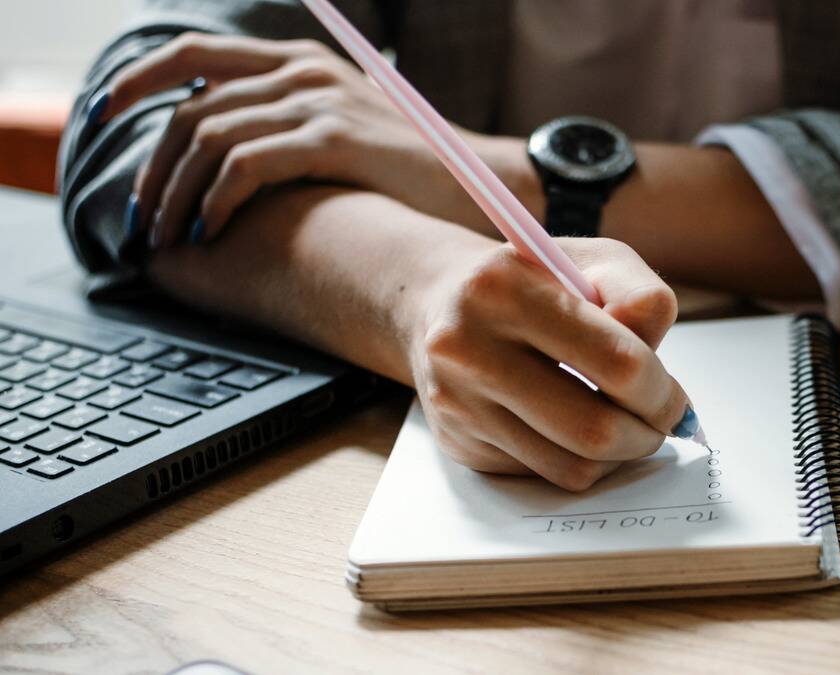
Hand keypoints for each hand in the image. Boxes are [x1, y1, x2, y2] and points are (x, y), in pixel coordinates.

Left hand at [102, 32, 466, 246]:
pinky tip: (209, 230)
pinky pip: (246, 165)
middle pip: (191, 104)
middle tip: (141, 214)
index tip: (101, 119)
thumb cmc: (409, 170)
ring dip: (175, 192)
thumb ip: (287, 125)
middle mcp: (303, 72)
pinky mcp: (335, 140)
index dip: (137, 83)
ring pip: (210, 137)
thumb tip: (218, 159)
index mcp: (298, 61)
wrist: (482, 181)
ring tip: (168, 236)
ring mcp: (319, 103)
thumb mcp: (342, 129)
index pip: (193, 56)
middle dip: (152, 165)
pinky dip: (214, 199)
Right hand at [409, 236, 689, 490]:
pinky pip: (543, 474)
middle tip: (659, 423)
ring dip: (618, 456)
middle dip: (646, 434)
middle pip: (594, 429)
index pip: (618, 362)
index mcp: (506, 288)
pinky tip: (576, 428)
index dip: (661, 392)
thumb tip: (656, 370)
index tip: (674, 399)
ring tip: (626, 426)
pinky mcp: (458, 442)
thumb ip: (640, 298)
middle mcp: (469, 347)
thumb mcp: (593, 262)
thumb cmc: (533, 281)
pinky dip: (576, 459)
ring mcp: (458, 402)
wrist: (440, 302)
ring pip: (571, 466)